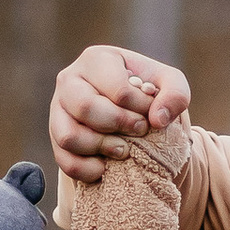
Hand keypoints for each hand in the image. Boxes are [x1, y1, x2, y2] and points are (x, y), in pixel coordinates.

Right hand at [49, 44, 190, 184]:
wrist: (127, 109)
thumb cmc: (146, 92)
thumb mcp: (169, 84)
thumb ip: (175, 94)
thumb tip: (158, 119)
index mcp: (97, 59)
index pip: (118, 90)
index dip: (141, 109)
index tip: (152, 115)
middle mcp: (69, 79)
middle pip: (86, 108)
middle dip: (119, 126)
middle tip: (139, 131)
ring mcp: (57, 108)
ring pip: (69, 136)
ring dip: (101, 148)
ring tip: (123, 150)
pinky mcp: (55, 135)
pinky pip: (64, 160)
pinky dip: (87, 170)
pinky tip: (105, 167)